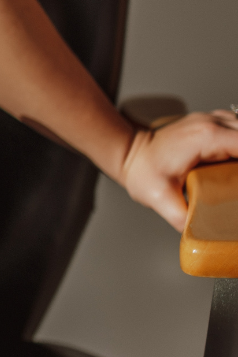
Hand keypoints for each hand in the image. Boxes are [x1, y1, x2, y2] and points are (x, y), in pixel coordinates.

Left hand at [119, 110, 237, 231]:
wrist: (129, 154)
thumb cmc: (142, 171)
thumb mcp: (159, 198)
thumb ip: (182, 217)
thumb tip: (202, 235)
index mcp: (205, 137)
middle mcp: (211, 123)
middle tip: (237, 185)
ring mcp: (211, 121)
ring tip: (235, 178)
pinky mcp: (211, 126)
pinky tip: (235, 166)